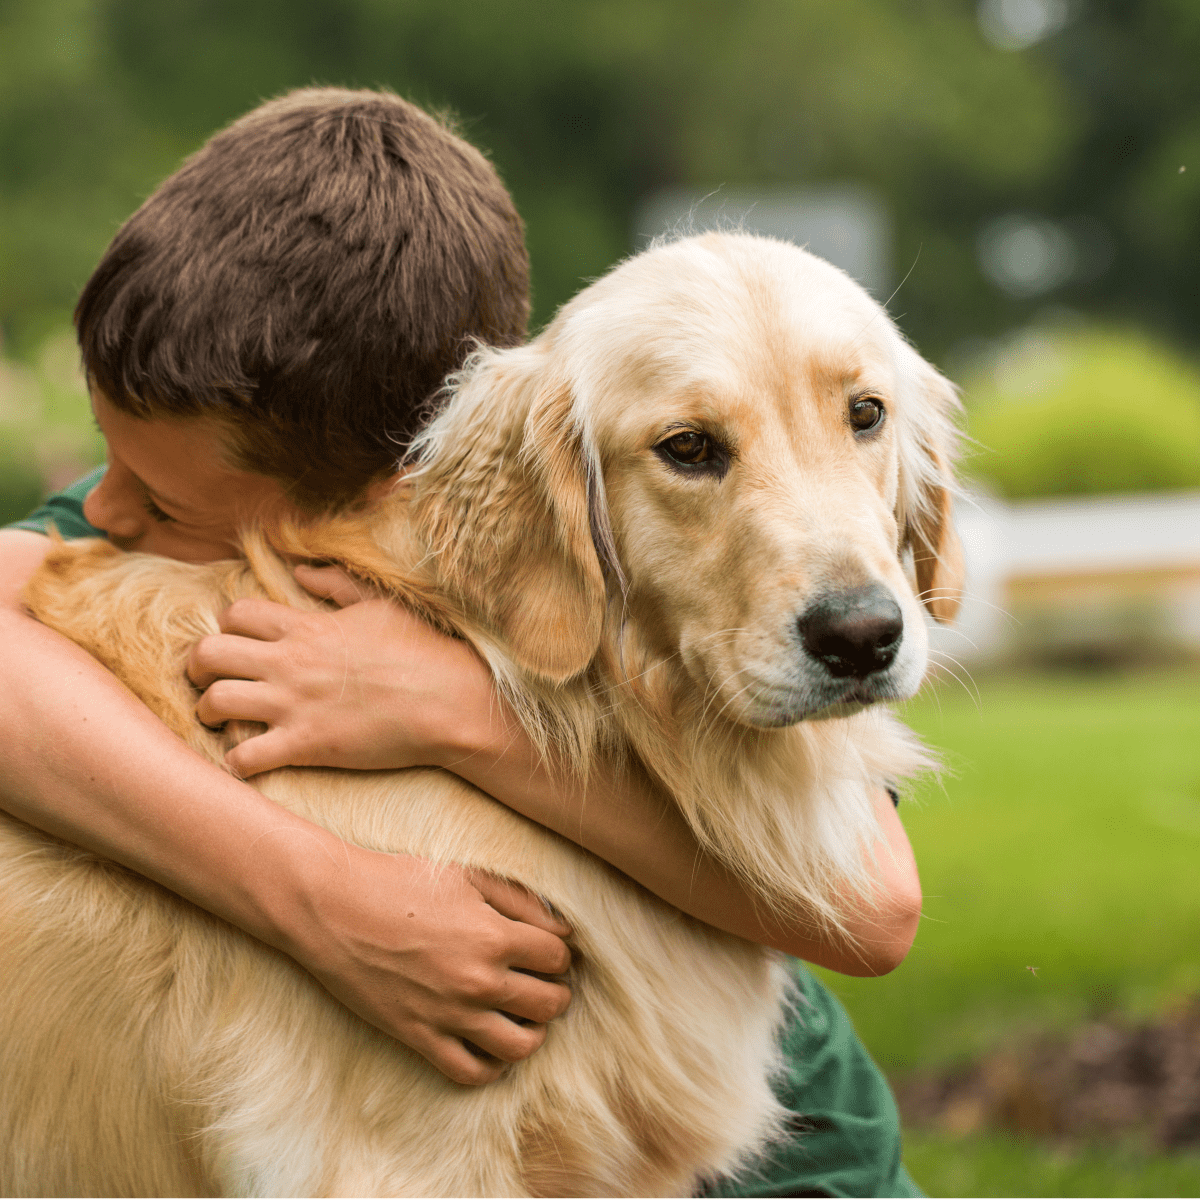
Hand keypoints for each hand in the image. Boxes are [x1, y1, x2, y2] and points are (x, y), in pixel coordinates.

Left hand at [186, 565, 494, 777]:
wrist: (450, 702)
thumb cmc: (423, 651)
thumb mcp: (380, 605)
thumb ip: (336, 584)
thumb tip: (301, 570)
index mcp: (307, 626)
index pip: (235, 614)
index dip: (227, 627)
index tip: (239, 642)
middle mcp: (290, 662)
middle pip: (208, 654)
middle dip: (197, 667)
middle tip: (208, 680)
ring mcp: (294, 705)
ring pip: (213, 703)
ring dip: (208, 713)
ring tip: (220, 720)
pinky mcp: (306, 745)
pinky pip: (244, 757)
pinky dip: (236, 761)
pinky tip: (249, 760)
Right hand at [273, 837, 571, 1084]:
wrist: (333, 908)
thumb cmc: (400, 882)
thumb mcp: (467, 876)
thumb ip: (521, 901)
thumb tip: (563, 929)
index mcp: (493, 936)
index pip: (558, 958)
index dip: (558, 952)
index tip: (547, 950)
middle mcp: (478, 980)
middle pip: (550, 1004)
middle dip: (555, 992)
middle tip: (541, 981)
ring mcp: (448, 1014)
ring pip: (521, 1047)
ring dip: (532, 1032)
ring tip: (522, 1015)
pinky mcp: (418, 1037)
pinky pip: (471, 1072)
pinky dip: (491, 1066)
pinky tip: (490, 1043)